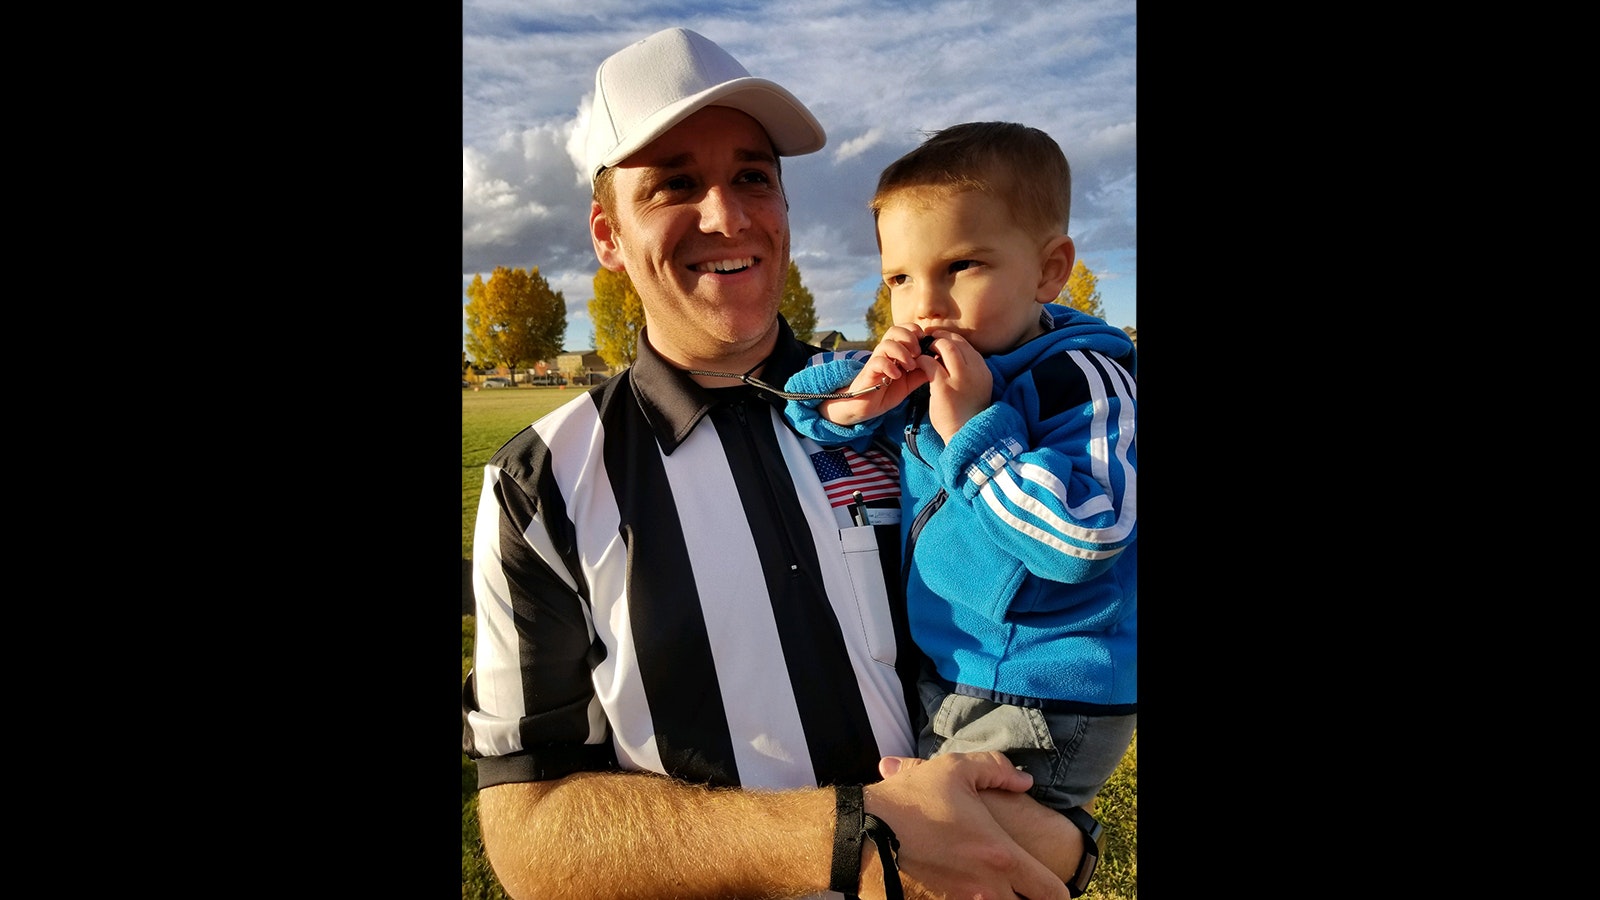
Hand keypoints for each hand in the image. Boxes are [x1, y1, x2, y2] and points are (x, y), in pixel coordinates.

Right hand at [818, 325, 935, 425]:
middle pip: (894, 330)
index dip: (916, 332)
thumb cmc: (887, 391)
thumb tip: (940, 362)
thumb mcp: (910, 382)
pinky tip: (897, 376)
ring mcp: (876, 361)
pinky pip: (878, 361)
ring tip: (909, 366)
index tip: (926, 345)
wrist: (866, 407)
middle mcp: (885, 352)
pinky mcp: (869, 372)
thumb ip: (922, 372)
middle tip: (918, 353)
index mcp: (896, 351)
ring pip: (886, 343)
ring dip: (901, 352)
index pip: (905, 329)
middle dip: (909, 338)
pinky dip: (890, 366)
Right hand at [858, 751, 1070, 899]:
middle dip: (1032, 896)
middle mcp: (986, 887)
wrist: (864, 831)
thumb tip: (1023, 780)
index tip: (1055, 881)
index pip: (1053, 893)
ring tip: (992, 878)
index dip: (1060, 889)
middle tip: (1025, 881)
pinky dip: (972, 896)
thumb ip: (997, 770)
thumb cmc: (913, 799)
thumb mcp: (956, 770)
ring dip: (1001, 896)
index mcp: (1001, 856)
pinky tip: (961, 878)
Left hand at [919, 332, 990, 442]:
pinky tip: (917, 364)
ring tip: (922, 351)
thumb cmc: (966, 413)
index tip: (940, 341)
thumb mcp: (975, 388)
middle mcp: (975, 370)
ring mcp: (961, 377)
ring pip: (946, 346)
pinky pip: (930, 363)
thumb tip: (951, 357)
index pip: (967, 345)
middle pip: (957, 341)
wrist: (966, 434)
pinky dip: (922, 359)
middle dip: (941, 337)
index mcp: (983, 370)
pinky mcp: (944, 386)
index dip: (952, 339)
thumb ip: (968, 371)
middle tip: (928, 340)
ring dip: (932, 345)